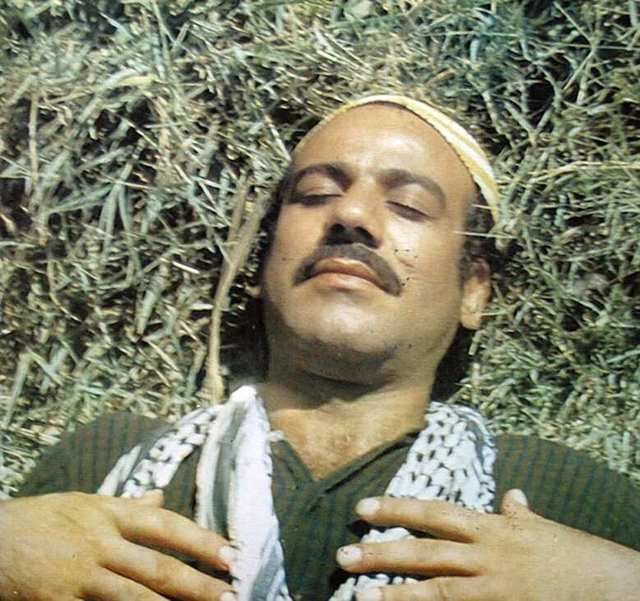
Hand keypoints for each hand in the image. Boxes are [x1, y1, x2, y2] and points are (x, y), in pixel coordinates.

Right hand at [0, 491, 235, 600]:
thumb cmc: (44, 518)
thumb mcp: (87, 503)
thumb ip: (127, 505)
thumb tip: (161, 496)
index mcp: (110, 513)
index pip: (166, 525)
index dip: (200, 540)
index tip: (231, 554)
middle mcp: (100, 542)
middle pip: (157, 567)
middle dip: (197, 584)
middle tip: (231, 596)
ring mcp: (79, 575)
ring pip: (133, 598)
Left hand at [336, 489, 639, 600]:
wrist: (617, 588)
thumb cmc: (578, 557)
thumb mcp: (545, 530)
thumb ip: (522, 515)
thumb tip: (513, 495)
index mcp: (492, 529)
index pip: (435, 514)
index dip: (397, 509)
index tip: (364, 507)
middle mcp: (487, 556)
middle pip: (426, 552)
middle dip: (383, 552)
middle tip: (345, 554)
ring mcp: (495, 589)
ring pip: (437, 591)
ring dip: (397, 593)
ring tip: (361, 595)